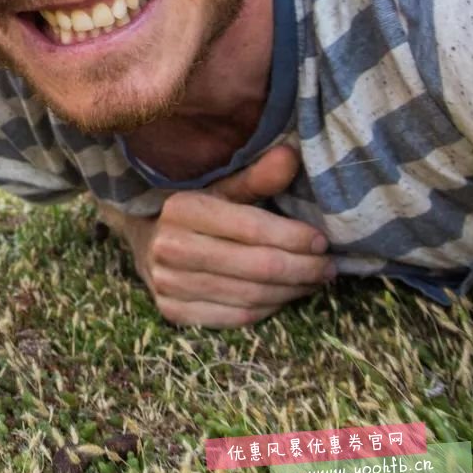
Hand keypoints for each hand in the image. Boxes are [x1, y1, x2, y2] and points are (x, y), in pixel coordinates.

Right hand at [99, 145, 333, 327]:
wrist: (143, 240)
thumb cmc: (192, 210)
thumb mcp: (218, 187)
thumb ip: (255, 177)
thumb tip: (290, 155)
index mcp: (182, 208)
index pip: (251, 228)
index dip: (293, 237)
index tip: (321, 240)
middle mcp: (170, 247)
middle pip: (256, 267)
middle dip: (301, 268)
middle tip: (328, 266)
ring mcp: (168, 283)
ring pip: (250, 296)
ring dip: (290, 291)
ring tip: (312, 281)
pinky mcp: (172, 312)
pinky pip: (235, 318)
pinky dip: (267, 310)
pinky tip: (283, 297)